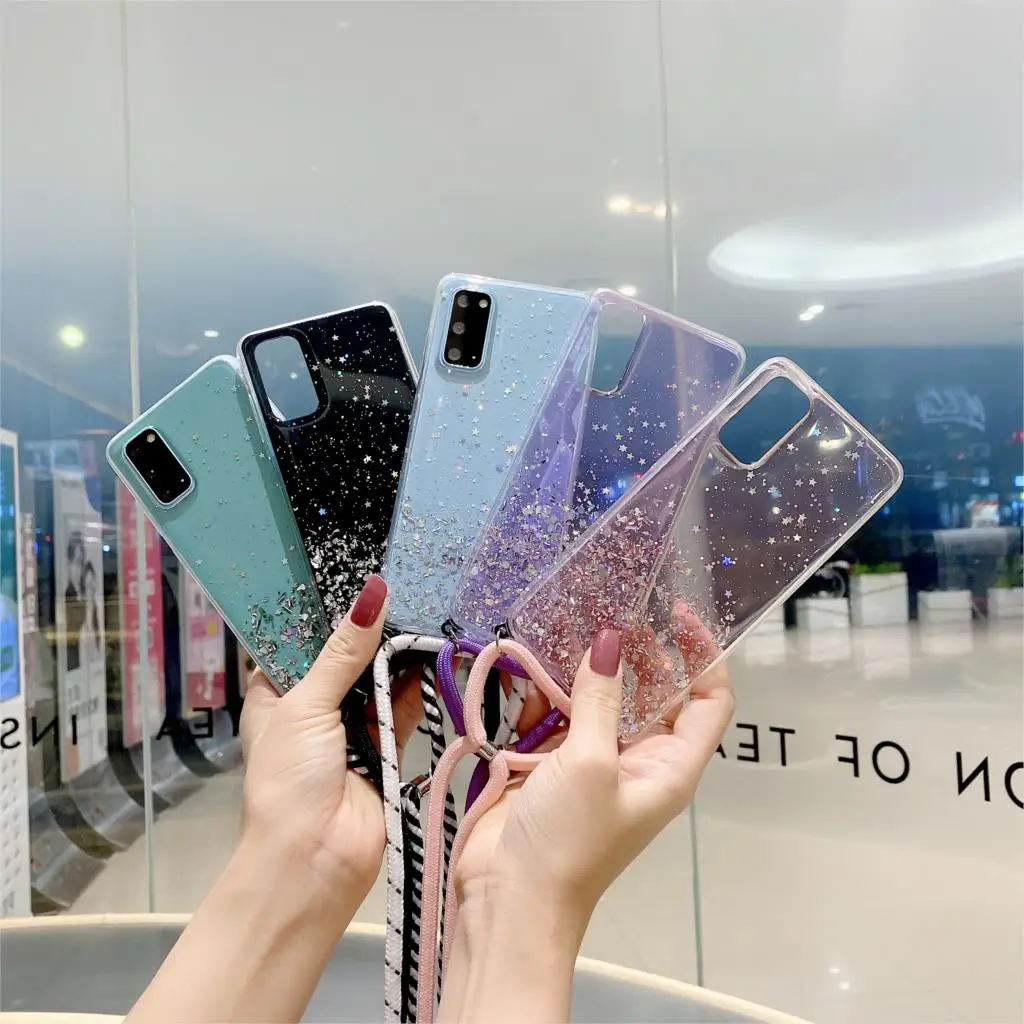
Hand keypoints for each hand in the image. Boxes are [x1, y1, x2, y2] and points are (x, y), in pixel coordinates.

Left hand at [238, 575, 422, 923]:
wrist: (313, 862)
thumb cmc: (289, 778)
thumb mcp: (306, 706)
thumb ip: (344, 652)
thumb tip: (374, 593)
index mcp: (275, 694)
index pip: (299, 641)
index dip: (325, 612)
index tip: (356, 573)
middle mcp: (312, 706)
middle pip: (344, 657)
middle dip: (370, 630)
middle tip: (404, 586)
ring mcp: (351, 728)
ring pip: (378, 680)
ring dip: (398, 655)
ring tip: (426, 609)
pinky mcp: (386, 748)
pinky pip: (405, 707)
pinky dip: (419, 685)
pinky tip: (436, 651)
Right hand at [455, 603, 734, 931]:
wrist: (509, 899)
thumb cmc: (567, 840)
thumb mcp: (590, 762)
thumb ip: (600, 697)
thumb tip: (611, 639)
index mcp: (670, 766)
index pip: (709, 700)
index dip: (703, 654)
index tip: (675, 614)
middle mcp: (639, 759)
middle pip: (652, 692)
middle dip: (637, 651)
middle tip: (610, 609)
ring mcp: (593, 760)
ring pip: (600, 698)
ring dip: (584, 665)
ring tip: (567, 621)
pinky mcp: (551, 763)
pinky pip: (557, 714)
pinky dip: (545, 689)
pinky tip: (527, 660)